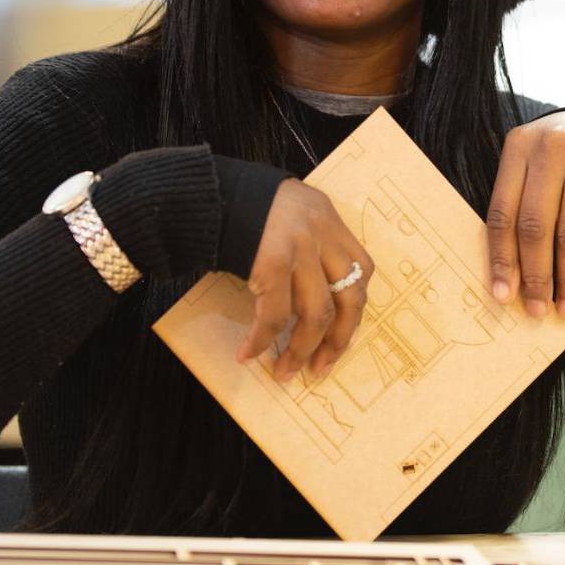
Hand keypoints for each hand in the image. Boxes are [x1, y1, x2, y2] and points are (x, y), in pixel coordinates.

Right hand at [238, 178, 373, 382]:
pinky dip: (262, 339)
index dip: (355, 307)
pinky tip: (249, 353)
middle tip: (322, 367)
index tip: (342, 334)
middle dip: (338, 339)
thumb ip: (305, 245)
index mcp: (328, 219)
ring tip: (285, 371)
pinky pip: (275, 315)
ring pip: (316, 313)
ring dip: (301, 349)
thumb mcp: (286, 214)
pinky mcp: (272, 263)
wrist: (202, 193)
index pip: (362, 269)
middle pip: (349, 297)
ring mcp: (299, 247)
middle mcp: (321, 231)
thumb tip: (305, 301)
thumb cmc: (239, 208)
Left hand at [487, 111, 564, 318]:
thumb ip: (519, 208)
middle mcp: (553, 148)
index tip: (503, 295)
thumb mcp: (533, 167)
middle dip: (537, 276)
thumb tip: (512, 281)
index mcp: (519, 147)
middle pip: (537, 227)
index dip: (502, 258)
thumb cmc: (562, 161)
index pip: (503, 212)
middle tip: (538, 310)